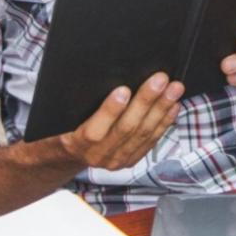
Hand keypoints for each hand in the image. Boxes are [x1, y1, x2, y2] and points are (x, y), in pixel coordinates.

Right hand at [58, 73, 184, 170]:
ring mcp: (117, 160)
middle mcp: (98, 156)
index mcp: (77, 143)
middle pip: (126, 128)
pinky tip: (173, 106)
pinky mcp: (130, 160)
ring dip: (161, 109)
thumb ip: (77, 102)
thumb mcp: (62, 115)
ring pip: (143, 134)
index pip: (95, 130)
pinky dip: (164, 122)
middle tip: (159, 80)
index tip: (123, 90)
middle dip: (146, 101)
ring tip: (173, 89)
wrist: (68, 154)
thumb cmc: (65, 126)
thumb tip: (97, 75)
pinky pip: (151, 141)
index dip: (110, 110)